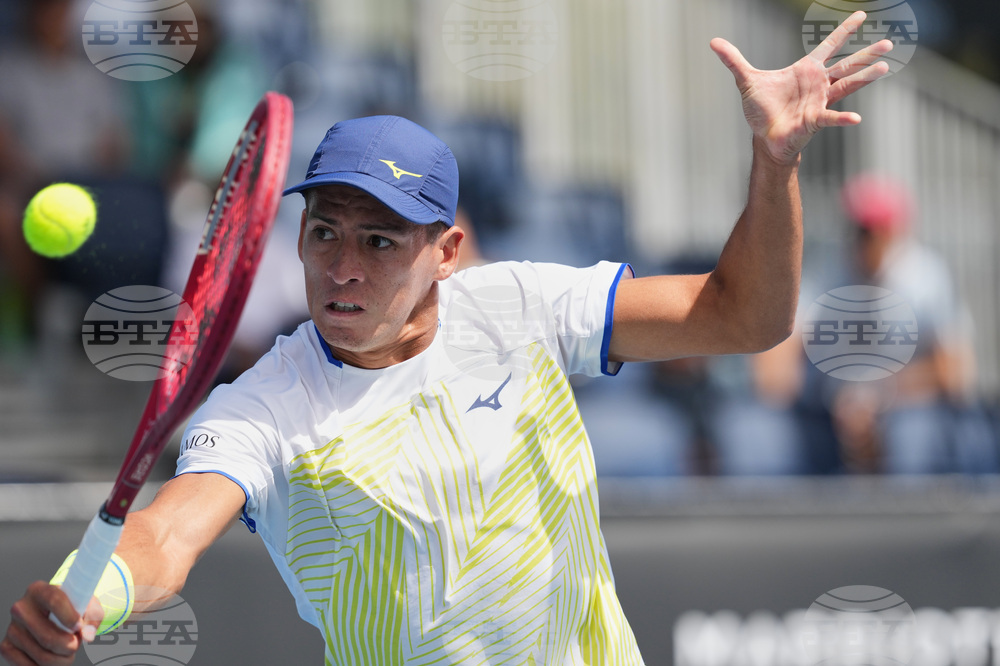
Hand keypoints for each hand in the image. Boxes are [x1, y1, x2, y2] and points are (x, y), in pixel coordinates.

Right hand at [1, 582, 101, 664]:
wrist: (54, 615)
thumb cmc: (71, 607)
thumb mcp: (87, 604)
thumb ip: (93, 616)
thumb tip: (87, 635)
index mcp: (39, 590)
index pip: (54, 600)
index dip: (70, 617)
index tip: (79, 626)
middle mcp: (21, 608)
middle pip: (47, 637)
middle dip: (69, 646)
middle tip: (76, 644)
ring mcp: (12, 628)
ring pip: (41, 655)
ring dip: (62, 659)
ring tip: (68, 650)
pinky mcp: (6, 646)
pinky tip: (53, 656)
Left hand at [711, 11, 892, 164]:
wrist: (763, 136)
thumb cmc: (761, 110)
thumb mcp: (746, 81)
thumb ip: (733, 60)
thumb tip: (713, 42)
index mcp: (806, 70)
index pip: (829, 45)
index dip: (844, 30)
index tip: (862, 15)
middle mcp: (818, 84)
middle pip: (847, 64)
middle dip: (867, 53)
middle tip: (889, 42)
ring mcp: (820, 101)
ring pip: (848, 85)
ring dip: (865, 77)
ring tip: (885, 67)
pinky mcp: (816, 120)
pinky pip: (832, 117)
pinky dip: (843, 118)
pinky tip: (856, 119)